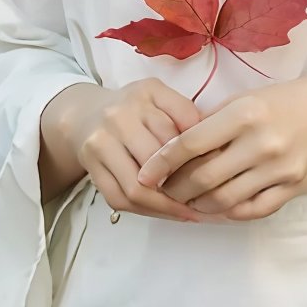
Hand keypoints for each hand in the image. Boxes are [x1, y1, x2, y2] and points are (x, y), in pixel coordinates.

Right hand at [78, 78, 233, 223]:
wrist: (86, 114)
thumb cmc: (134, 109)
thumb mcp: (162, 98)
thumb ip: (186, 115)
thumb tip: (214, 151)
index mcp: (147, 93)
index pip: (184, 125)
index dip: (203, 152)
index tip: (220, 170)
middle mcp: (120, 115)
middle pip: (159, 160)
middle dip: (185, 184)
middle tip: (207, 199)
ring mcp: (101, 141)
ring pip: (137, 186)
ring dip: (166, 206)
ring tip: (189, 213)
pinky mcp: (91, 164)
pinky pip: (119, 198)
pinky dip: (145, 211)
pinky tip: (165, 212)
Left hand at [135, 74, 306, 220]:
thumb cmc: (286, 100)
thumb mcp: (247, 98)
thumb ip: (213, 121)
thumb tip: (174, 146)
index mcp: (245, 114)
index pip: (190, 144)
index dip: (161, 162)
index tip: (143, 174)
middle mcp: (261, 143)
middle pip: (203, 178)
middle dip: (175, 189)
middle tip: (163, 191)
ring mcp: (279, 169)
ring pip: (224, 201)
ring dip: (198, 205)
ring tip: (187, 200)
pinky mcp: (293, 188)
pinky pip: (252, 210)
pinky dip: (229, 212)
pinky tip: (218, 207)